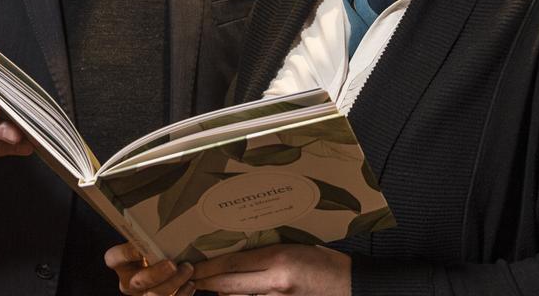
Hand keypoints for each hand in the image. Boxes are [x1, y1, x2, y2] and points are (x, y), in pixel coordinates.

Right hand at [105, 243, 195, 294]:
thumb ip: (150, 237)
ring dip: (173, 283)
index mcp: (120, 263)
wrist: (164, 263)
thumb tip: (165, 218)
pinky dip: (181, 294)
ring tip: (188, 269)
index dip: (126, 254)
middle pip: (138, 282)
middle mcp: (128, 282)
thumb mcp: (149, 241)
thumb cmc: (156, 248)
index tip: (141, 247)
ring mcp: (142, 295)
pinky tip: (191, 283)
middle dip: (156, 274)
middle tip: (172, 264)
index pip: (114, 258)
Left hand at [191, 244, 349, 295]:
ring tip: (208, 287)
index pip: (232, 263)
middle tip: (189, 279)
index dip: (207, 266)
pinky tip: (233, 295)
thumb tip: (233, 258)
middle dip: (205, 283)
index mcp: (279, 259)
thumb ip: (265, 253)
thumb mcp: (294, 247)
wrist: (350, 285)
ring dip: (222, 294)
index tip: (192, 265)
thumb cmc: (324, 261)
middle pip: (227, 285)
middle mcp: (275, 282)